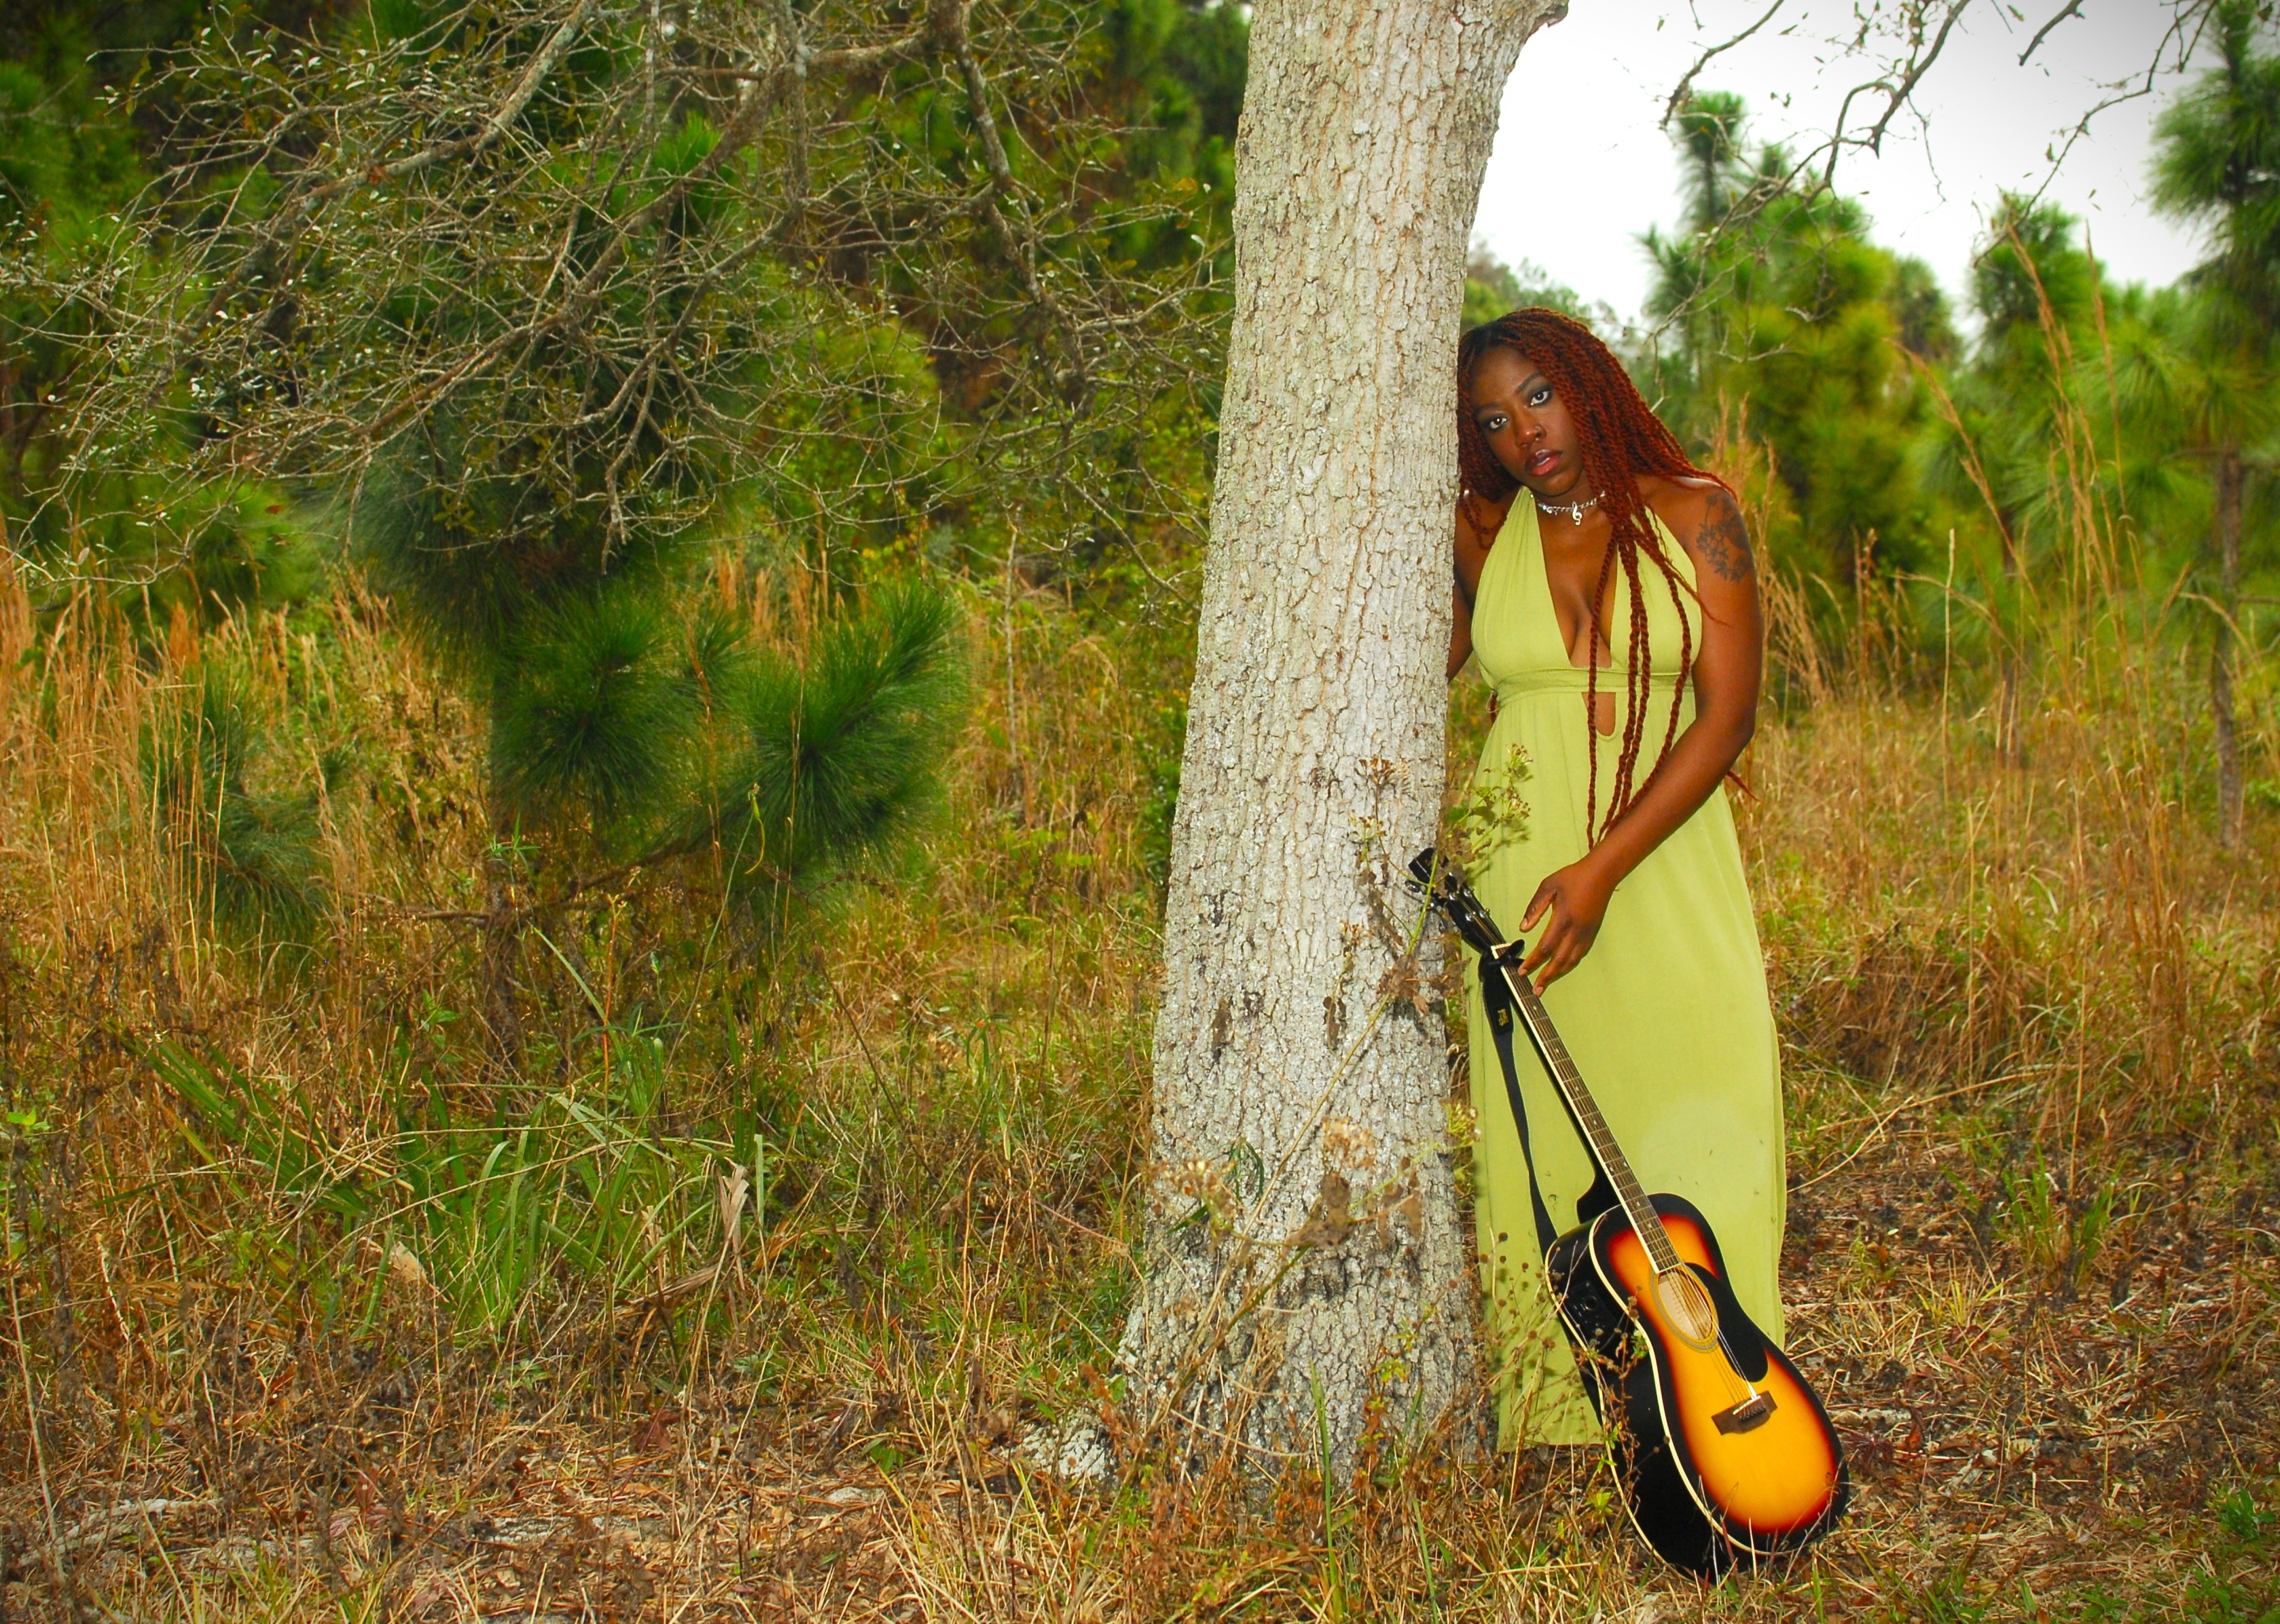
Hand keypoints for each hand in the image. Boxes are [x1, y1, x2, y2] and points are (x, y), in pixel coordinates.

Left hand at [1519, 858, 1615, 989]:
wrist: (1601, 874)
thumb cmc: (1573, 877)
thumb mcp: (1548, 886)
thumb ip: (1535, 908)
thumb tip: (1523, 927)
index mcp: (1563, 919)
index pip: (1545, 947)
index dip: (1533, 962)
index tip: (1523, 971)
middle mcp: (1576, 930)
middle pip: (1559, 960)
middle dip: (1546, 977)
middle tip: (1535, 990)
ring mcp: (1586, 933)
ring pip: (1571, 960)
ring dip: (1558, 974)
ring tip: (1546, 984)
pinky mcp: (1592, 932)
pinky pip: (1580, 954)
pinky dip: (1570, 964)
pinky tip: (1563, 968)